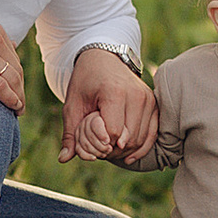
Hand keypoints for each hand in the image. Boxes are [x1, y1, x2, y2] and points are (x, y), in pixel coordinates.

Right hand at [0, 16, 24, 110]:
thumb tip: (7, 46)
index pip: (14, 57)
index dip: (18, 76)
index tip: (16, 88)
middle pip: (16, 69)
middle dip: (20, 88)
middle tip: (19, 104)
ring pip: (12, 80)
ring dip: (18, 97)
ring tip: (18, 110)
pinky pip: (1, 87)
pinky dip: (11, 99)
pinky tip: (13, 108)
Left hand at [62, 46, 158, 163]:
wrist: (104, 59)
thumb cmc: (85, 82)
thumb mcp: (72, 105)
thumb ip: (70, 133)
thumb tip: (64, 159)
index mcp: (114, 92)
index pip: (113, 133)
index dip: (101, 144)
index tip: (91, 143)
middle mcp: (136, 95)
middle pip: (129, 138)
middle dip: (113, 150)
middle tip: (100, 151)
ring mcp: (148, 99)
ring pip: (141, 138)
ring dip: (126, 151)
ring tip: (110, 149)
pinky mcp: (154, 103)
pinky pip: (152, 133)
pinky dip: (141, 147)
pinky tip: (129, 156)